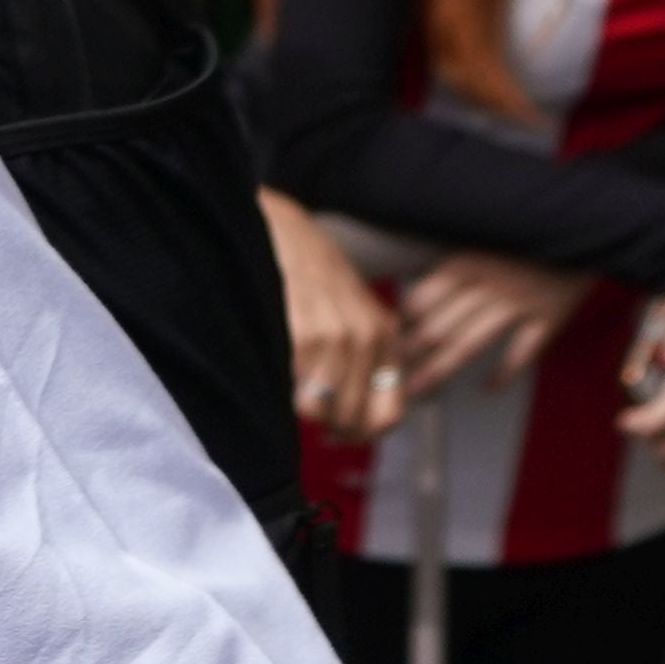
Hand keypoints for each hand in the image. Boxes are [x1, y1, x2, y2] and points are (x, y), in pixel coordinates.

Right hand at [265, 190, 406, 439]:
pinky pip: (293, 393)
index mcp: (384, 334)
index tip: (342, 431)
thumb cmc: (310, 271)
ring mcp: (335, 339)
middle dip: (325, 424)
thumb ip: (362, 355)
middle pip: (351, 419)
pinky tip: (275, 371)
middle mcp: (367, 339)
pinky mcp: (302, 338)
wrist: (280, 230)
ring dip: (300, 409)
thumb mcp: (352, 309)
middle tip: (308, 409)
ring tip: (289, 388)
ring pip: (320, 412)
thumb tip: (348, 417)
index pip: (389, 414)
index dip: (363, 433)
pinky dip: (281, 393)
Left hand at [395, 246, 590, 400]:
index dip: (401, 324)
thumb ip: (455, 266)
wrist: (587, 225)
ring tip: (420, 392)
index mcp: (469, 261)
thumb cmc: (529, 234)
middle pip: (438, 328)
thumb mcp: (485, 239)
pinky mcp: (549, 317)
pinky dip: (504, 374)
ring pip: (469, 345)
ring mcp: (520, 303)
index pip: (422, 299)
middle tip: (390, 377)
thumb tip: (416, 296)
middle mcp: (489, 285)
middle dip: (410, 356)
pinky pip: (521, 353)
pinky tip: (488, 388)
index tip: (386, 341)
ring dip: (439, 371)